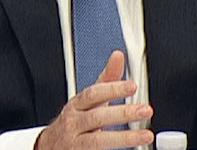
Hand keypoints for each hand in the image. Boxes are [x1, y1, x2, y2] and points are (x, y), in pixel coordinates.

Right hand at [35, 51, 153, 149]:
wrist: (50, 146)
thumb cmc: (75, 120)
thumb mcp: (88, 99)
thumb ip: (106, 80)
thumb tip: (118, 56)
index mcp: (77, 105)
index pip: (93, 94)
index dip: (112, 89)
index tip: (132, 86)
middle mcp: (74, 123)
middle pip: (97, 117)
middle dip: (123, 113)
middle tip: (146, 110)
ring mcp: (76, 143)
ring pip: (98, 140)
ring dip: (124, 138)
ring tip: (146, 135)